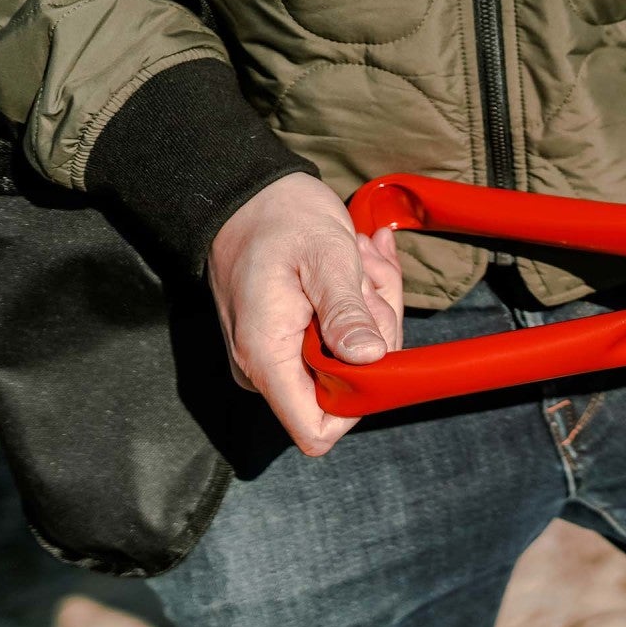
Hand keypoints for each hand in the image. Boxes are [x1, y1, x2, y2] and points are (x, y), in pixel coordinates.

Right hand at [206, 173, 403, 455]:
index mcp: (268, 357)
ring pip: (357, 356)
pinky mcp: (293, 340)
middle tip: (366, 275)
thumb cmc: (283, 220)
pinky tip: (357, 261)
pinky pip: (347, 336)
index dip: (359, 403)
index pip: (317, 431)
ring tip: (358, 257)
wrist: (250, 195)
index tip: (373, 345)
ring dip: (373, 305)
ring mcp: (281, 356)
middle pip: (350, 388)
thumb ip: (345, 312)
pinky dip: (364, 300)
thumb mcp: (326, 258)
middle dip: (375, 328)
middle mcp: (269, 368)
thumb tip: (368, 359)